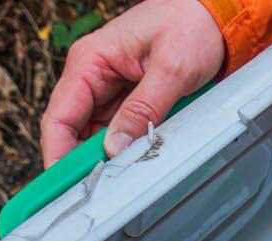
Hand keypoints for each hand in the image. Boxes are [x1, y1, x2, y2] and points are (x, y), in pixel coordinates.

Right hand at [40, 0, 224, 167]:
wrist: (214, 17)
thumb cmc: (190, 26)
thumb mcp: (171, 69)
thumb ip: (143, 107)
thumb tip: (116, 144)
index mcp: (91, 60)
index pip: (60, 114)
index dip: (56, 152)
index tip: (62, 182)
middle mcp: (94, 75)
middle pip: (74, 130)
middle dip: (80, 161)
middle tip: (93, 191)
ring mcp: (111, 89)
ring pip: (96, 134)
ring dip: (104, 157)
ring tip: (115, 180)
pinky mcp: (129, 100)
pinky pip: (118, 131)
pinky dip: (123, 148)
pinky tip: (131, 162)